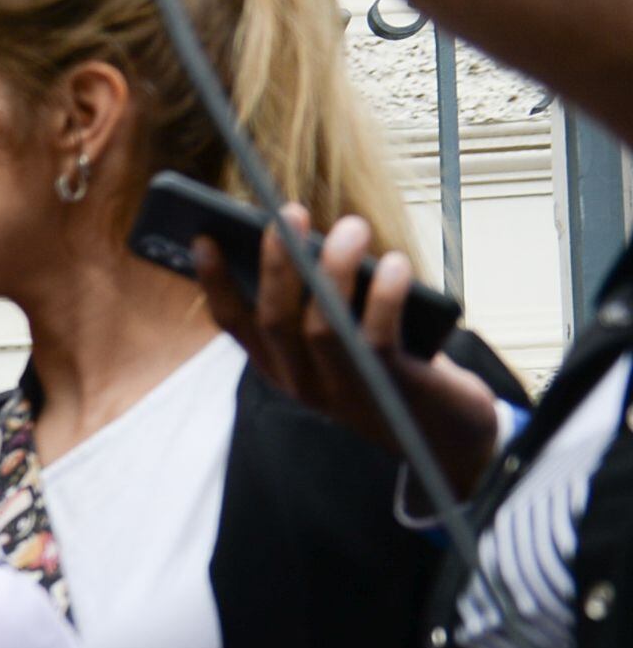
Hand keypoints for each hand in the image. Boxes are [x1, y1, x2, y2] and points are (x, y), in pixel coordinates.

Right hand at [197, 206, 503, 499]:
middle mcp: (300, 382)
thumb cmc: (389, 368)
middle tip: (288, 212)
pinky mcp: (388, 386)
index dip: (215, 283)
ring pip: (320, 327)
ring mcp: (342, 388)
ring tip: (351, 227)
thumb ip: (322, 301)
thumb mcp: (344, 338)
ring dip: (335, 272)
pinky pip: (378, 338)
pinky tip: (395, 264)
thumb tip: (314, 239)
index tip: (204, 239)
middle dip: (277, 264)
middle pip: (275, 319)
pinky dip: (385, 297)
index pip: (234, 324)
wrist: (442, 434)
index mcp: (280, 367)